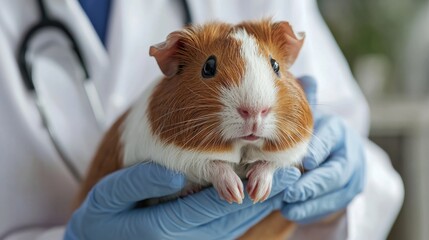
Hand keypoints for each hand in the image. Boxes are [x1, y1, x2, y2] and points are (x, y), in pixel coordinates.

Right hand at [64, 162, 300, 239]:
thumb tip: (175, 173)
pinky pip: (224, 233)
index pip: (209, 206)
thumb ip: (139, 182)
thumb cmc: (102, 215)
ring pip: (231, 227)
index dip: (242, 188)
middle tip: (291, 176)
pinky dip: (244, 217)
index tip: (267, 170)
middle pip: (228, 218)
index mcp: (161, 227)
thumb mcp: (109, 195)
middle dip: (262, 198)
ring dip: (259, 209)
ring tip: (284, 186)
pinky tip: (260, 201)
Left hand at [280, 76, 365, 222]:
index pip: (330, 139)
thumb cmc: (311, 131)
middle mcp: (350, 151)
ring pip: (335, 191)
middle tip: (290, 192)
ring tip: (287, 207)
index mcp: (337, 129)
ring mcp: (353, 174)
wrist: (332, 150)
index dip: (318, 150)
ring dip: (311, 201)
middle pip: (335, 170)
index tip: (304, 161)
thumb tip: (306, 78)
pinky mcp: (349, 193)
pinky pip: (332, 206)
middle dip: (312, 183)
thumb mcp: (306, 116)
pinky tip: (293, 213)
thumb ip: (305, 101)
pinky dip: (312, 211)